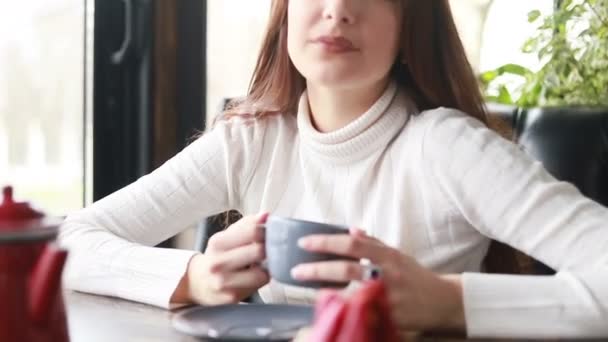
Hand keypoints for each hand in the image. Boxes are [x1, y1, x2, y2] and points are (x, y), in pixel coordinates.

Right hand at [173, 213, 269, 305]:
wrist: (198, 283)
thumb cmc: (218, 256)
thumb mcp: (226, 237)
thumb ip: (247, 225)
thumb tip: (266, 215)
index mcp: (217, 243)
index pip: (252, 230)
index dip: (266, 230)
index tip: (267, 233)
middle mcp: (218, 263)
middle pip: (259, 251)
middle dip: (267, 250)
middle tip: (267, 249)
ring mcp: (223, 282)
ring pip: (261, 272)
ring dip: (266, 267)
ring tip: (259, 264)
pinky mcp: (232, 297)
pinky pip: (259, 285)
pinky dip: (261, 279)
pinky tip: (254, 276)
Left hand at [290, 228, 464, 332]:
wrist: (442, 302)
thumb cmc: (413, 276)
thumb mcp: (396, 254)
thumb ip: (373, 244)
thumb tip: (350, 229)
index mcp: (387, 255)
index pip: (352, 244)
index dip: (326, 242)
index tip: (305, 242)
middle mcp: (387, 274)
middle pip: (346, 269)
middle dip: (317, 269)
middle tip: (296, 270)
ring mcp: (387, 297)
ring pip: (349, 293)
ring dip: (325, 292)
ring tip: (307, 289)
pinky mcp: (388, 318)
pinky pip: (359, 313)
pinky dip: (342, 310)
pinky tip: (327, 308)